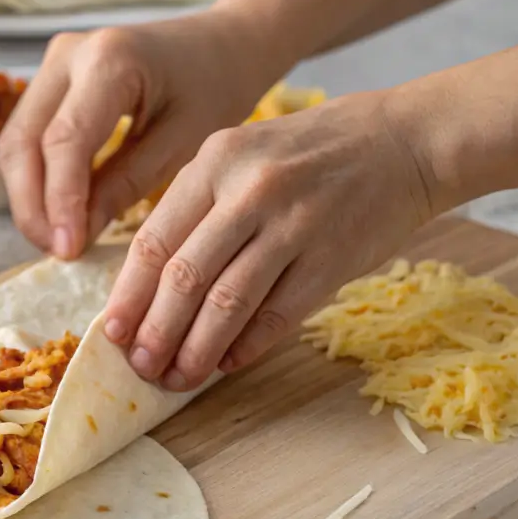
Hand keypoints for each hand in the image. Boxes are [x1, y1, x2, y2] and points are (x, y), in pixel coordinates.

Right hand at [0, 9, 274, 258]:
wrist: (220, 45)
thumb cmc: (213, 89)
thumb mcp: (182, 145)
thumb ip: (125, 186)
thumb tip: (75, 235)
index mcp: (111, 60)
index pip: (65, 141)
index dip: (59, 201)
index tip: (68, 249)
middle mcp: (69, 54)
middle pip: (22, 141)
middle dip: (32, 205)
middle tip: (57, 251)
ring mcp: (53, 63)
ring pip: (14, 142)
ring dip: (27, 196)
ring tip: (57, 238)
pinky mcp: (49, 79)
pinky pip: (26, 136)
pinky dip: (35, 178)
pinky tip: (58, 212)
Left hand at [102, 90, 435, 389]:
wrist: (406, 140)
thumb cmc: (312, 152)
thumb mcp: (243, 154)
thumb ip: (199, 207)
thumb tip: (152, 285)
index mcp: (215, 161)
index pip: (154, 240)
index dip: (128, 294)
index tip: (111, 332)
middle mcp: (249, 191)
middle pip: (184, 277)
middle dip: (155, 331)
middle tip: (140, 366)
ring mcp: (293, 225)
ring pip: (227, 302)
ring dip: (196, 349)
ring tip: (178, 378)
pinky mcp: (331, 258)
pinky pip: (277, 315)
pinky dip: (247, 345)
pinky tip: (228, 364)